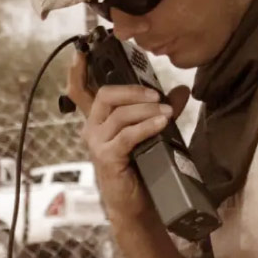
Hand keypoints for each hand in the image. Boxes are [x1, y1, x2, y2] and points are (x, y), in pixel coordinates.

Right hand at [66, 53, 188, 222]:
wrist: (137, 204)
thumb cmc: (140, 170)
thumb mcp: (151, 134)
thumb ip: (160, 111)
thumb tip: (180, 90)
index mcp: (98, 122)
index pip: (81, 93)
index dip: (78, 72)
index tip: (80, 53)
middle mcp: (92, 131)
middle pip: (105, 96)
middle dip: (132, 90)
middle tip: (156, 95)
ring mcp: (97, 145)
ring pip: (119, 115)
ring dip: (145, 110)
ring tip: (166, 112)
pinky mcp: (107, 158)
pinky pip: (126, 135)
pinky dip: (146, 126)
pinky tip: (161, 123)